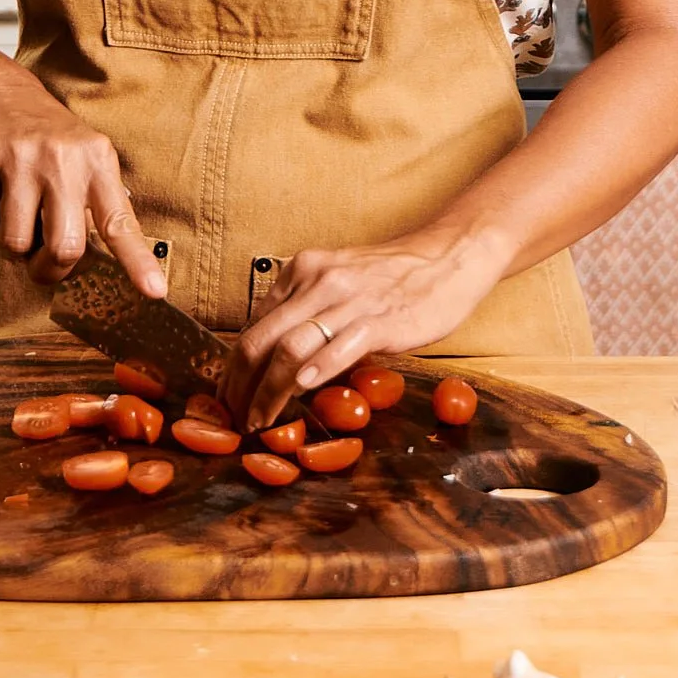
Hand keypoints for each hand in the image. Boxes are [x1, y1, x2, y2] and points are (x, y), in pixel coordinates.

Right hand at [0, 66, 164, 295]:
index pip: (121, 223)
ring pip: (16, 243)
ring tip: (18, 220)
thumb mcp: (89, 158)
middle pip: (64, 247)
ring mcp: (21, 160)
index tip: (155, 290)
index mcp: (98, 163)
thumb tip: (110, 261)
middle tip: (43, 262)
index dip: (138, 262)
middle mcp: (63, 161)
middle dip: (49, 269)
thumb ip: (100, 204)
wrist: (0, 92)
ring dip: (14, 246)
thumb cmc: (49, 136)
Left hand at [222, 225, 512, 430]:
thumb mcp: (337, 281)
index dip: (233, 369)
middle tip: (233, 418)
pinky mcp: (381, 319)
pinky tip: (302, 390)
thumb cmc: (393, 276)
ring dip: (268, 391)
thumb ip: (306, 310)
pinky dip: (317, 370)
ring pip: (290, 348)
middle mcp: (317, 281)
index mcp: (302, 272)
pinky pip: (340, 347)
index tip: (229, 398)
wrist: (448, 257)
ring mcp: (348, 300)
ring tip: (261, 420)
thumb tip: (275, 357)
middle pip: (259, 340)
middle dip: (239, 387)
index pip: (252, 326)